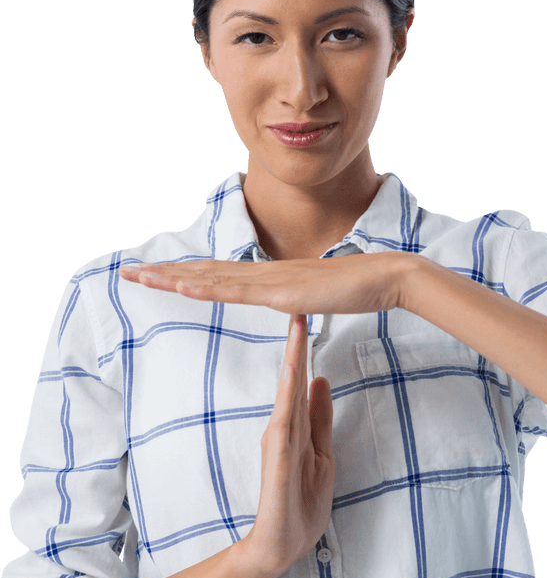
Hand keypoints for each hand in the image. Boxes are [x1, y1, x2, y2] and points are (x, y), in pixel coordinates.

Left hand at [118, 250, 412, 315]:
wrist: (386, 277)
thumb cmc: (359, 288)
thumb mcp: (318, 299)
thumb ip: (298, 301)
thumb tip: (290, 305)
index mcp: (271, 276)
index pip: (220, 275)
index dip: (186, 273)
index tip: (157, 273)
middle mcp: (265, 273)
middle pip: (206, 272)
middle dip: (165, 272)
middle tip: (128, 272)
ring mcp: (273, 281)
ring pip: (214, 279)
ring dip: (175, 278)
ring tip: (142, 276)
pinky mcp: (284, 294)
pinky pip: (239, 292)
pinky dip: (208, 288)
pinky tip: (184, 286)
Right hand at [240, 312, 334, 577]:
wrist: (280, 547)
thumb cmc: (299, 504)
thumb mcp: (320, 453)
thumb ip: (319, 419)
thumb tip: (321, 381)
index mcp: (295, 429)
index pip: (300, 382)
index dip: (304, 350)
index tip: (308, 316)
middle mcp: (283, 431)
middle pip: (292, 382)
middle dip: (296, 345)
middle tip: (298, 306)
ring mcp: (279, 445)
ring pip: (287, 396)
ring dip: (291, 362)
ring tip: (295, 330)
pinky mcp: (278, 463)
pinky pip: (284, 425)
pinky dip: (288, 399)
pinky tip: (292, 377)